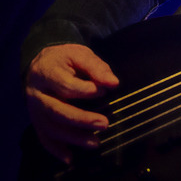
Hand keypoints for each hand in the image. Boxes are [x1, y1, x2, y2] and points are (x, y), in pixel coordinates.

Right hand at [25, 44, 119, 163]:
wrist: (41, 63)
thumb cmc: (65, 59)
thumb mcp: (80, 54)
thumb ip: (97, 68)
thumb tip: (113, 83)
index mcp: (48, 73)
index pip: (65, 86)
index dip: (85, 90)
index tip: (104, 91)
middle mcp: (37, 93)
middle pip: (57, 110)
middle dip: (81, 119)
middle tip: (105, 124)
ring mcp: (35, 109)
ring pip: (51, 127)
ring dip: (73, 137)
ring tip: (95, 142)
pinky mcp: (37, 120)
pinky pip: (44, 137)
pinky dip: (56, 149)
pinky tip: (70, 157)